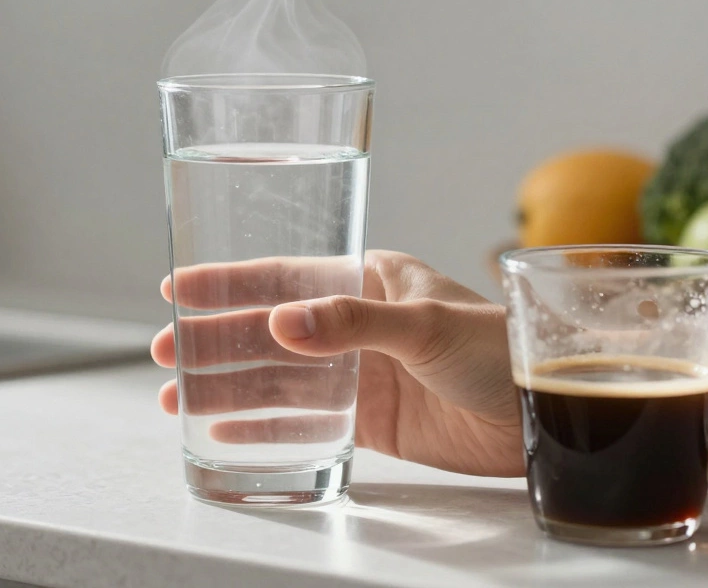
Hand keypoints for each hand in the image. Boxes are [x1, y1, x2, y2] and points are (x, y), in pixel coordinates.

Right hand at [151, 250, 524, 476]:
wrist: (543, 411)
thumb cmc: (499, 348)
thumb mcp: (426, 325)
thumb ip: (354, 323)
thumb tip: (282, 323)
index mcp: (368, 279)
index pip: (284, 276)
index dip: (228, 283)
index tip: (177, 289)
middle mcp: (355, 323)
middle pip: (268, 330)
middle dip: (214, 340)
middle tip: (164, 352)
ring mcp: (357, 373)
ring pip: (277, 378)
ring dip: (226, 385)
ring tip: (175, 397)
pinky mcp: (367, 420)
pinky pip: (302, 421)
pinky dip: (262, 426)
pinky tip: (223, 430)